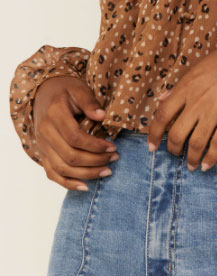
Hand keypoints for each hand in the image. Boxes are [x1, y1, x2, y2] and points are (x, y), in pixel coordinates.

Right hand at [33, 76, 119, 191]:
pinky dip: (68, 183)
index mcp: (54, 115)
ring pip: (62, 168)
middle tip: (115, 158)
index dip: (95, 146)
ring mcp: (42, 145)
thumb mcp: (79, 89)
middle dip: (95, 161)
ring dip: (86, 174)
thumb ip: (90, 102)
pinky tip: (85, 187)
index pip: (75, 137)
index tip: (113, 147)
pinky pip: (52, 174)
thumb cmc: (65, 90)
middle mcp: (45, 132)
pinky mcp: (43, 154)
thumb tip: (102, 116)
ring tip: (107, 171)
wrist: (43, 93)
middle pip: (70, 156)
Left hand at [146, 39, 216, 170]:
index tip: (152, 145)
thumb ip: (177, 87)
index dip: (154, 134)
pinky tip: (206, 165)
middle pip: (177, 134)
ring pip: (196, 144)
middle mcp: (196, 103)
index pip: (162, 116)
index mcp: (185, 89)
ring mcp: (214, 113)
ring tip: (191, 165)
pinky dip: (211, 158)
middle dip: (173, 149)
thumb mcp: (194, 69)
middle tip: (174, 154)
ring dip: (191, 158)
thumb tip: (161, 99)